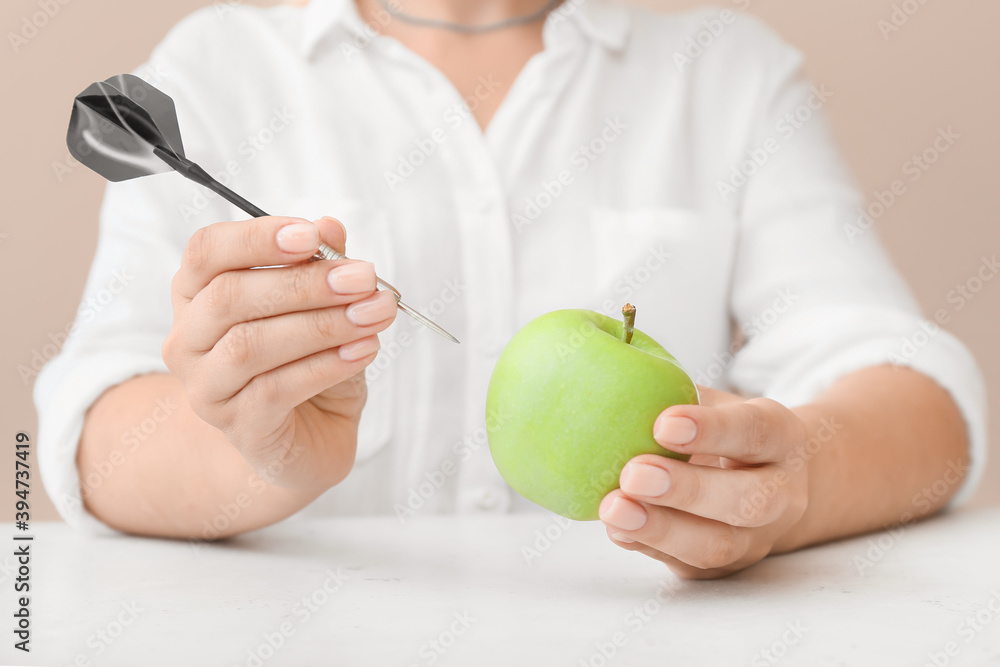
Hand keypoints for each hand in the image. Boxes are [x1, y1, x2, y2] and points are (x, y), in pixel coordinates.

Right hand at [162, 215, 395, 491]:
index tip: (313, 235)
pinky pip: (276, 389)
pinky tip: (363, 350)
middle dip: (304, 283)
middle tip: (363, 278)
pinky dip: (326, 365)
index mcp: (198, 294)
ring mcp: (207, 387)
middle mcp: (188, 339)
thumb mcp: (322, 307)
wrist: (309, 439)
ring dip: (321, 325)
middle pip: (230, 297)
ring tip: (373, 315)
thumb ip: (321, 266)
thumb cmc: (307, 362)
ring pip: (251, 345)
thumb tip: (331, 226)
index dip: (257, 237)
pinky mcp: (238, 426)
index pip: (207, 251)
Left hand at [598, 386, 808, 578]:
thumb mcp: (716, 403)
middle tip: (634, 473)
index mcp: (782, 438)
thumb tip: (619, 387)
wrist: (764, 482)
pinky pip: (688, 564)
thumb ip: (679, 396)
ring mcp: (756, 537)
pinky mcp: (725, 567)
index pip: (756, 431)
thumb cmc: (724, 431)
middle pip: (748, 499)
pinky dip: (648, 546)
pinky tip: (618, 528)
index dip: (713, 429)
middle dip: (688, 490)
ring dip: (662, 529)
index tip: (663, 423)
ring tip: (615, 508)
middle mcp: (781, 493)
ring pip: (718, 545)